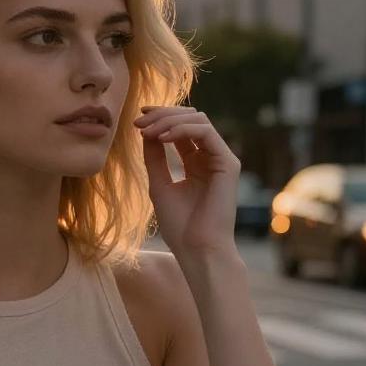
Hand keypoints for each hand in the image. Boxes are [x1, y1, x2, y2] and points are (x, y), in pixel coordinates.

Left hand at [133, 105, 240, 257]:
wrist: (197, 250)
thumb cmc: (180, 226)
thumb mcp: (159, 185)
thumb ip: (154, 158)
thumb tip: (145, 131)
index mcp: (197, 164)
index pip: (181, 129)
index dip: (160, 118)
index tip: (137, 119)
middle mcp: (211, 158)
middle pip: (190, 119)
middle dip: (163, 115)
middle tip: (139, 121)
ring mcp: (221, 159)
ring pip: (198, 120)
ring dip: (169, 121)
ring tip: (146, 131)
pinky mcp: (228, 163)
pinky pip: (205, 132)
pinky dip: (181, 130)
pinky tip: (161, 138)